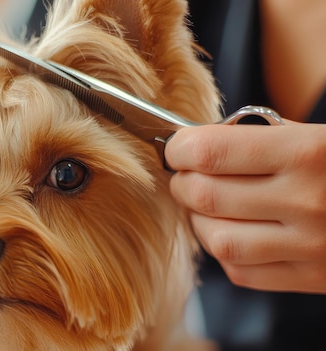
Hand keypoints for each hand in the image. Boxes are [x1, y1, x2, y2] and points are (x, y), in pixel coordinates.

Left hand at [165, 121, 325, 293]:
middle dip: (182, 181)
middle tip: (184, 174)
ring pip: (217, 238)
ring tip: (203, 203)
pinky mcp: (312, 277)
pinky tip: (230, 230)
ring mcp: (310, 246)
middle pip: (206, 195)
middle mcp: (307, 201)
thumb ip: (260, 139)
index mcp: (309, 153)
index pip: (211, 152)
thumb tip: (197, 147)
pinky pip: (241, 270)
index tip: (176, 146)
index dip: (180, 148)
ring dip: (197, 218)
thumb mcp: (318, 136)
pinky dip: (223, 250)